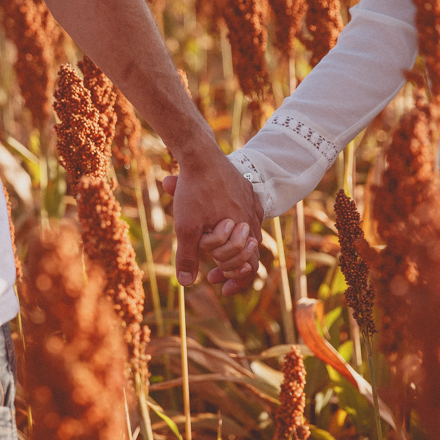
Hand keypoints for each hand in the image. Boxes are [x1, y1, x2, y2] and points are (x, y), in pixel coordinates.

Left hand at [162, 151, 261, 291]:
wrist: (200, 155)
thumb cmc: (194, 191)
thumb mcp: (186, 228)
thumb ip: (187, 257)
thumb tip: (186, 284)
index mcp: (243, 229)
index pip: (249, 266)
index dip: (235, 281)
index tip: (217, 285)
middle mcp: (253, 217)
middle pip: (250, 251)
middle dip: (231, 266)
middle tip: (213, 275)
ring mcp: (252, 202)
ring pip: (249, 232)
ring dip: (234, 246)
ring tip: (215, 251)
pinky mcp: (246, 190)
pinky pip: (248, 213)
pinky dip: (237, 225)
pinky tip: (224, 225)